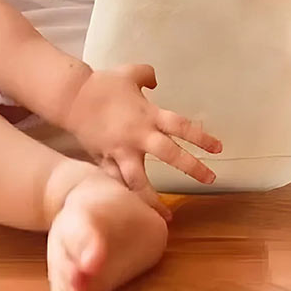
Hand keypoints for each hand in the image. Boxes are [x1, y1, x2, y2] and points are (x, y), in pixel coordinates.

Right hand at [62, 64, 222, 219]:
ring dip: (153, 200)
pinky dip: (124, 197)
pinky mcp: (104, 160)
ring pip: (139, 181)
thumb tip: (155, 80)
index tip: (218, 149)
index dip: (201, 137)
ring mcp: (120, 151)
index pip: (181, 126)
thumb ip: (146, 75)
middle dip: (191, 168)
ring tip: (165, 218)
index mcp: (148, 114)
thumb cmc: (103, 84)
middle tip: (210, 180)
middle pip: (169, 154)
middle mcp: (138, 135)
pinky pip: (116, 183)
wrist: (72, 97)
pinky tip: (131, 211)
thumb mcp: (129, 73)